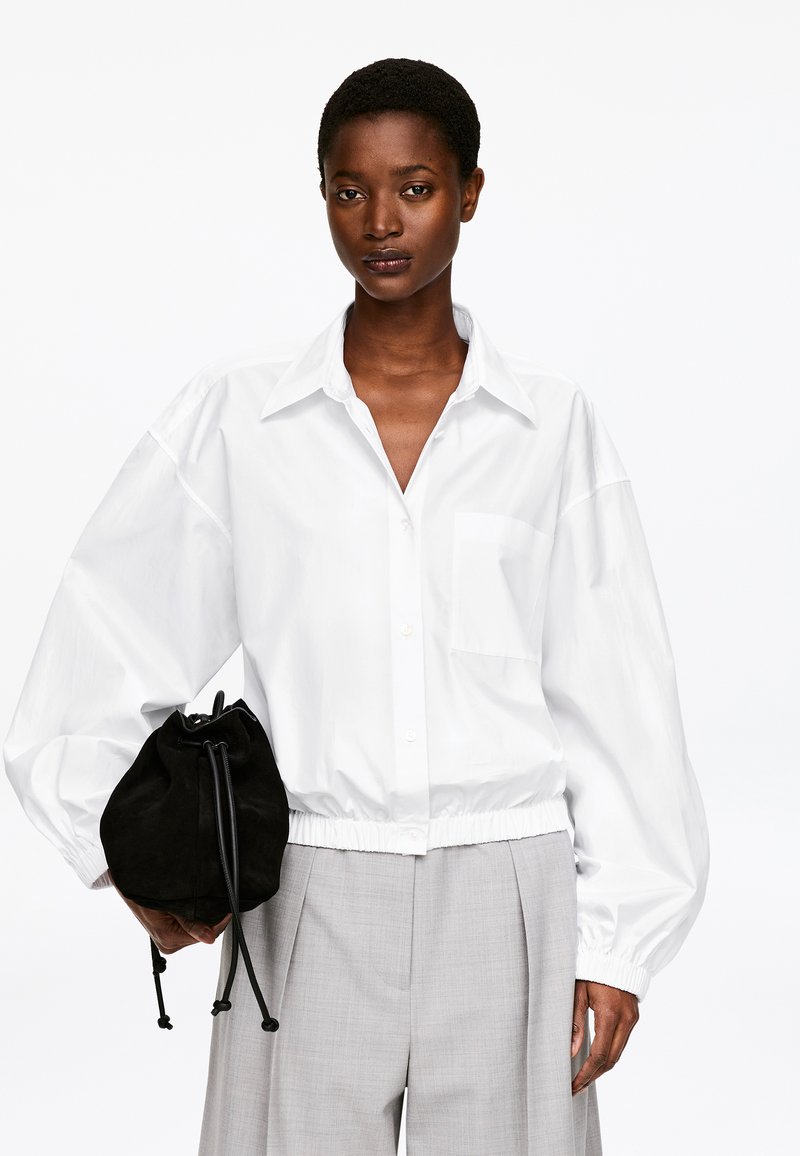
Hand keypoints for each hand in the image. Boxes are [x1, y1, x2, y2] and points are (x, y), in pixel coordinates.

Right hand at [108, 870, 231, 953]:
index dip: (220, 921)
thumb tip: (209, 938)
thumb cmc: (144, 892)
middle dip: (211, 918)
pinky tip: (195, 906)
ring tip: (204, 901)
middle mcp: (168, 944)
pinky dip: (194, 917)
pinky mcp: (167, 934)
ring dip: (203, 917)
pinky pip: (188, 926)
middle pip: (202, 932)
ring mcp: (167, 940)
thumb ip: (190, 921)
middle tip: (218, 901)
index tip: (229, 908)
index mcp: (169, 940)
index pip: (205, 935)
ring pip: (196, 929)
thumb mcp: (170, 905)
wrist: (128, 884)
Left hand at [571, 979, 638, 1094]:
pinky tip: (596, 1058)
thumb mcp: (577, 992)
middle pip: (611, 1060)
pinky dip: (609, 1054)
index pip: (599, 1055)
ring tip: (583, 1077)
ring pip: (618, 1054)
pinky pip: (622, 1042)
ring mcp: (632, 1019)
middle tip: (576, 1087)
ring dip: (601, 1068)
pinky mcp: (634, 1016)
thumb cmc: (590, 968)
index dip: (585, 1074)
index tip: (573, 1085)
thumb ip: (574, 1023)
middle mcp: (625, 1020)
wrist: (614, 951)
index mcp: (609, 1014)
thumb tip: (571, 1052)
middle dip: (593, 1076)